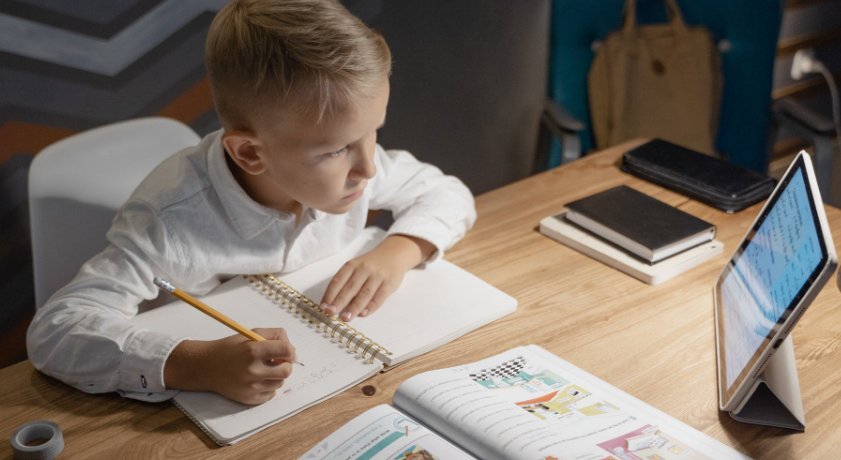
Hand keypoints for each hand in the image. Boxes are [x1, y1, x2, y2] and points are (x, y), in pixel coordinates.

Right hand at [164, 328, 296, 404]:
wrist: (207, 367)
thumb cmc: (230, 349)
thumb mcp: (251, 334)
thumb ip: (275, 335)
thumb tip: (293, 350)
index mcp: (253, 350)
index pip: (286, 350)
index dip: (290, 351)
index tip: (287, 352)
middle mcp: (252, 370)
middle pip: (287, 370)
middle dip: (286, 365)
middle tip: (278, 362)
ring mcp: (251, 387)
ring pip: (280, 383)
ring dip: (276, 376)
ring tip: (264, 370)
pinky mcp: (249, 399)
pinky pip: (271, 394)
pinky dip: (269, 387)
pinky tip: (258, 380)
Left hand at [320, 235, 434, 320]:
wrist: (394, 254)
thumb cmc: (370, 265)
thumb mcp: (357, 267)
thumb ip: (347, 281)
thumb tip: (335, 302)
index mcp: (352, 265)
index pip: (338, 280)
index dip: (330, 294)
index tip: (323, 306)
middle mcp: (364, 269)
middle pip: (350, 287)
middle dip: (339, 301)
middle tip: (331, 313)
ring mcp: (378, 275)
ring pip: (364, 293)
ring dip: (354, 307)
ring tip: (346, 318)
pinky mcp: (389, 282)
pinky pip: (379, 296)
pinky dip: (371, 306)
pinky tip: (364, 314)